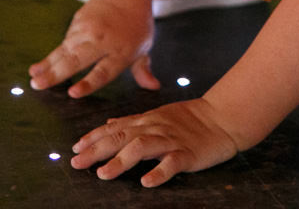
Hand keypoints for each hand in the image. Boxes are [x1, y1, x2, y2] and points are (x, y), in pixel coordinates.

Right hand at [28, 0, 159, 96]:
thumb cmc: (136, 27)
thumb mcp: (144, 48)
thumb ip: (143, 69)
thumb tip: (154, 87)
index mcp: (121, 52)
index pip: (103, 71)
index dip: (88, 83)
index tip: (73, 93)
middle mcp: (102, 41)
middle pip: (77, 60)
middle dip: (56, 73)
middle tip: (38, 85)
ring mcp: (88, 30)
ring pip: (65, 51)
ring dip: (47, 64)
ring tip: (33, 77)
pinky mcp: (77, 22)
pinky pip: (64, 42)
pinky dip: (52, 56)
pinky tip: (39, 67)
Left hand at [70, 98, 239, 187]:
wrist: (223, 117)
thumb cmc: (190, 119)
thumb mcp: (158, 116)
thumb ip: (132, 121)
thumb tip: (108, 123)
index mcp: (147, 121)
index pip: (115, 128)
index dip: (94, 137)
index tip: (75, 148)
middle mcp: (155, 128)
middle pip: (122, 137)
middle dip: (97, 150)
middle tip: (77, 163)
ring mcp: (171, 140)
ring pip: (142, 147)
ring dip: (121, 160)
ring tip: (104, 174)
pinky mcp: (187, 153)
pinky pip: (172, 162)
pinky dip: (159, 172)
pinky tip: (147, 182)